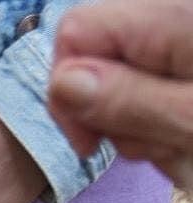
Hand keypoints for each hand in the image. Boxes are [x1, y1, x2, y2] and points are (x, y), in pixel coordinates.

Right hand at [49, 0, 192, 186]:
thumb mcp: (189, 121)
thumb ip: (126, 100)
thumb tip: (61, 83)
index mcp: (171, 18)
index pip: (74, 30)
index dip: (67, 91)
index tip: (90, 144)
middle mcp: (169, 18)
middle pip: (93, 57)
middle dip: (107, 114)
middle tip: (152, 144)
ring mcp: (174, 43)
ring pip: (118, 82)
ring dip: (136, 127)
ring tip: (174, 145)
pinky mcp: (178, 64)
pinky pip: (148, 92)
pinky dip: (156, 123)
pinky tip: (181, 138)